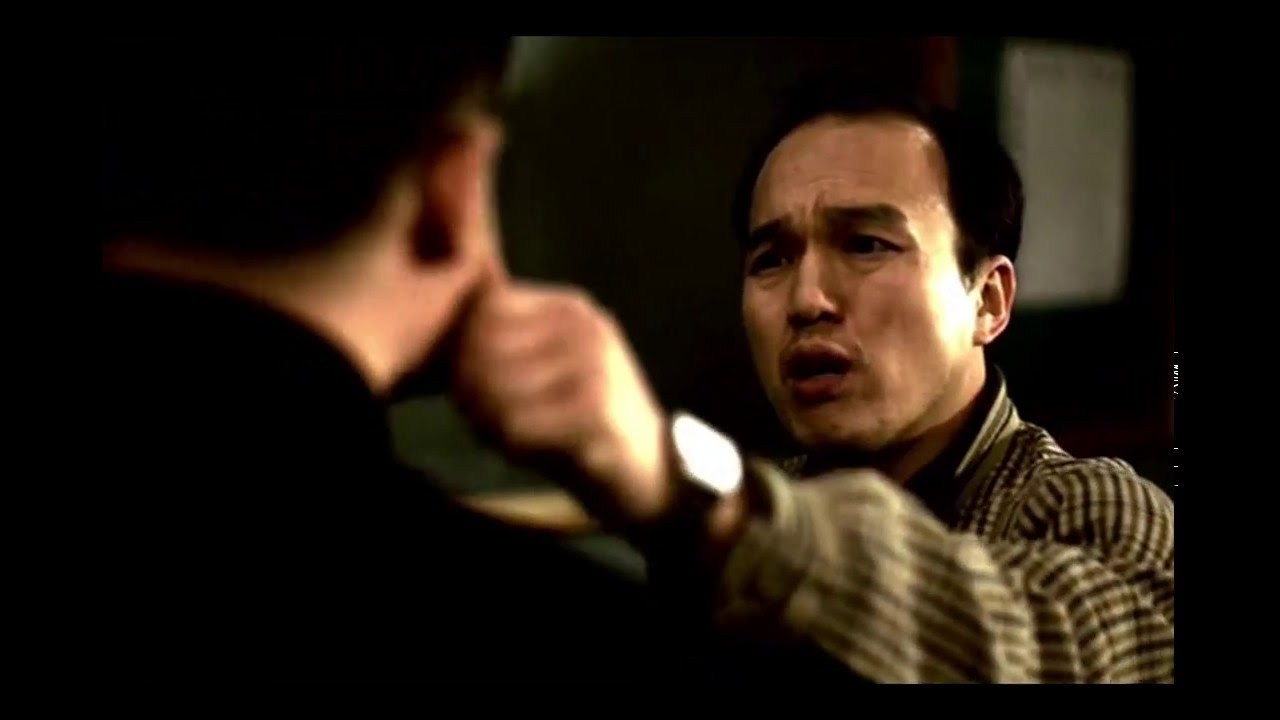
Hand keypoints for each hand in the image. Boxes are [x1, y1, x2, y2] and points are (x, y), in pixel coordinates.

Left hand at [451, 281, 673, 527]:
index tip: (469, 386)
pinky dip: (507, 445)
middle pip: (484, 346)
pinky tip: (522, 452)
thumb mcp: (548, 368)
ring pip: (494, 387)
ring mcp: (593, 367)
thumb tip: (436, 329)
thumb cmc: (585, 423)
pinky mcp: (594, 412)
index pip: (485, 308)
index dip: (462, 349)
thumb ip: (504, 343)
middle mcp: (584, 328)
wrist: (651, 472)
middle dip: (468, 390)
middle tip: (479, 421)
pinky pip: (515, 424)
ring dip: (485, 421)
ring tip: (500, 437)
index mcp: (570, 308)